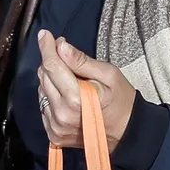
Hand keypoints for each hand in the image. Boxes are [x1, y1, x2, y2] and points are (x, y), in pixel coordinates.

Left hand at [35, 30, 134, 154]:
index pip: (52, 66)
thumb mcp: (109, 75)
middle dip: (52, 61)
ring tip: (70, 79)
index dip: (47, 47)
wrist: (127, 133)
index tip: (45, 35)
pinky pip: (43, 106)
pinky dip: (51, 95)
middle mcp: (61, 114)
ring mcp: (56, 126)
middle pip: (44, 77)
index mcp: (75, 99)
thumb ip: (82, 61)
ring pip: (41, 90)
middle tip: (66, 56)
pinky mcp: (53, 134)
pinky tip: (66, 94)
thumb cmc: (122, 102)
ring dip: (51, 79)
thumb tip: (61, 47)